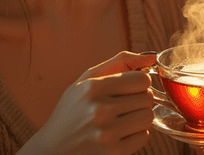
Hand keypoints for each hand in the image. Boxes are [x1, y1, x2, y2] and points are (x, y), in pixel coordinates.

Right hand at [19, 51, 156, 154]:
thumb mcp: (86, 81)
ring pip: (148, 117)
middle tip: (124, 106)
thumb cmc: (72, 112)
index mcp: (93, 88)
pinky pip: (144, 137)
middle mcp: (100, 110)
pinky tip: (119, 134)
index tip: (130, 89)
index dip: (140, 84)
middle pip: (148, 98)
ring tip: (122, 120)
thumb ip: (119, 63)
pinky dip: (135, 135)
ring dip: (140, 118)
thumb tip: (151, 57)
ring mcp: (107, 133)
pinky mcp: (113, 152)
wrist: (52, 150)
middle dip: (140, 101)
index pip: (142, 79)